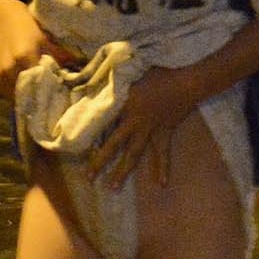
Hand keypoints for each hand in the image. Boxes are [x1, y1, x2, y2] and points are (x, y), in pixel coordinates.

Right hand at [0, 3, 76, 95]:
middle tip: (52, 102)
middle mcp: (10, 66)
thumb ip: (59, 56)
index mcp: (24, 56)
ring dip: (27, 98)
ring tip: (39, 100)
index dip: (50, 90)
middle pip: (27, 90)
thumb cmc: (27, 27)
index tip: (60, 97)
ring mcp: (0, 72)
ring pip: (15, 94)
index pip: (40, 81)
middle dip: (39, 97)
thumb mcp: (45, 39)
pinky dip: (17, 93)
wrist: (4, 20)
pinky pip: (6, 90)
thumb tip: (77, 70)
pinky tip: (27, 93)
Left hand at [88, 66, 199, 190]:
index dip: (87, 132)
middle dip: (100, 161)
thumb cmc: (159, 72)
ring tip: (113, 188)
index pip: (101, 121)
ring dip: (124, 171)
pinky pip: (163, 153)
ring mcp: (150, 130)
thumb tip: (96, 76)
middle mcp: (134, 122)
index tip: (72, 144)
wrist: (187, 82)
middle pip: (114, 145)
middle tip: (88, 178)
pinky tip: (161, 184)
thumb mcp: (132, 70)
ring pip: (134, 154)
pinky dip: (163, 168)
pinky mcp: (164, 132)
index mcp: (123, 105)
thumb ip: (115, 77)